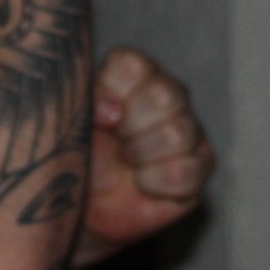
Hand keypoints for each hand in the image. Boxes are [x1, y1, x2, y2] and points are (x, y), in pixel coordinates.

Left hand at [73, 48, 213, 265]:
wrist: (81, 205)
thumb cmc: (73, 154)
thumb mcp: (69, 123)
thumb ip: (87, 102)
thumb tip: (114, 112)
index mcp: (131, 73)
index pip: (133, 64)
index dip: (113, 93)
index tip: (101, 118)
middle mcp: (166, 92)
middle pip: (165, 96)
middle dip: (131, 128)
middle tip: (117, 143)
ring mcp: (188, 127)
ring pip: (179, 133)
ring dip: (142, 156)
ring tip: (127, 163)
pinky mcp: (200, 164)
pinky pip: (186, 171)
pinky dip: (155, 183)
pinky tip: (143, 183)